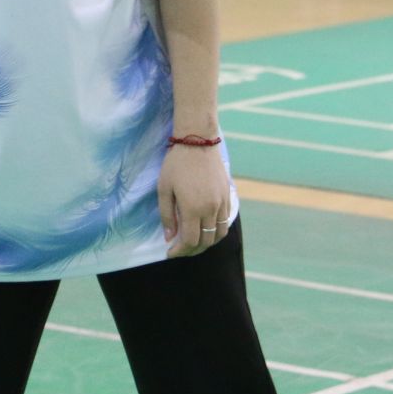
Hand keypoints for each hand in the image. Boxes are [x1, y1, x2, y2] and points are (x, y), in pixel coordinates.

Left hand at [159, 142, 232, 257]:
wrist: (198, 141)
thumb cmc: (176, 163)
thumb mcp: (164, 188)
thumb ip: (167, 215)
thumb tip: (169, 237)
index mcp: (193, 209)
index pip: (190, 241)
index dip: (180, 251)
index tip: (170, 252)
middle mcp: (211, 209)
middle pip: (206, 241)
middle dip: (192, 250)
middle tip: (180, 249)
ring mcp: (222, 203)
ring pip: (219, 234)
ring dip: (207, 243)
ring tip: (194, 242)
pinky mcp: (228, 196)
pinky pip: (225, 221)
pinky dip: (217, 230)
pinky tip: (206, 228)